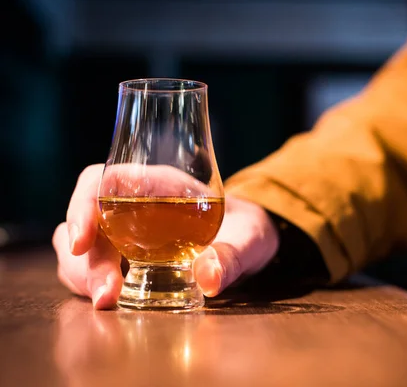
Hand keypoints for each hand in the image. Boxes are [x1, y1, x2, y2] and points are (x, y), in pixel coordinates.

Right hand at [53, 164, 279, 308]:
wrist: (250, 239)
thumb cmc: (247, 228)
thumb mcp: (249, 238)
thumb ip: (232, 254)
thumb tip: (209, 278)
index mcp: (157, 185)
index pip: (100, 182)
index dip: (83, 207)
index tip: (82, 241)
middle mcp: (133, 206)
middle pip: (84, 224)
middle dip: (86, 261)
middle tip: (106, 295)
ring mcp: (124, 234)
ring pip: (80, 250)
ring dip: (84, 276)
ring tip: (107, 301)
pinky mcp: (125, 260)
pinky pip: (93, 270)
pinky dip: (93, 286)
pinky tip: (113, 301)